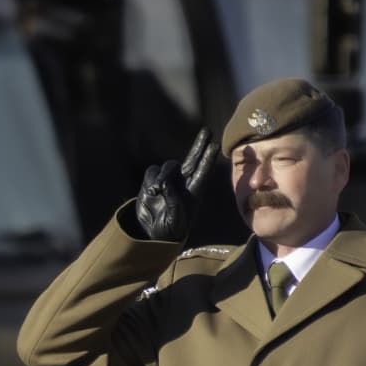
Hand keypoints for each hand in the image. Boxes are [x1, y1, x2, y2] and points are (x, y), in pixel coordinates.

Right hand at [134, 127, 217, 241]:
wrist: (151, 234)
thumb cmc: (170, 230)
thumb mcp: (175, 219)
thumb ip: (173, 199)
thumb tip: (166, 182)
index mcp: (194, 192)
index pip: (203, 171)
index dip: (208, 158)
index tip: (215, 145)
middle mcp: (183, 183)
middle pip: (193, 159)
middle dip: (199, 145)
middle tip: (207, 131)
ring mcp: (168, 181)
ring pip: (169, 166)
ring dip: (163, 176)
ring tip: (156, 192)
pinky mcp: (152, 182)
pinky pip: (152, 171)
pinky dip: (151, 180)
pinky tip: (151, 193)